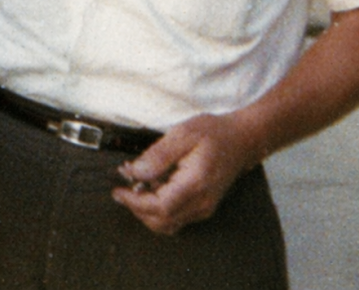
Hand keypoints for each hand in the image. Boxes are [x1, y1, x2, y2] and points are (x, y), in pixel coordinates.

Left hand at [112, 112, 261, 234]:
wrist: (241, 140)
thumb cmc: (211, 133)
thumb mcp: (181, 134)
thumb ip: (157, 156)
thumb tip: (135, 172)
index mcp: (195, 185)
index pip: (160, 207)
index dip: (134, 202)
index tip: (117, 190)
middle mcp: (201, 203)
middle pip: (162, 222)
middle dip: (137, 209)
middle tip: (122, 188)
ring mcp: (203, 208)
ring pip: (168, 224)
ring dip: (146, 211)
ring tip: (134, 186)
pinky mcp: (203, 207)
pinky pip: (176, 217)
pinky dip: (158, 209)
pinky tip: (151, 187)